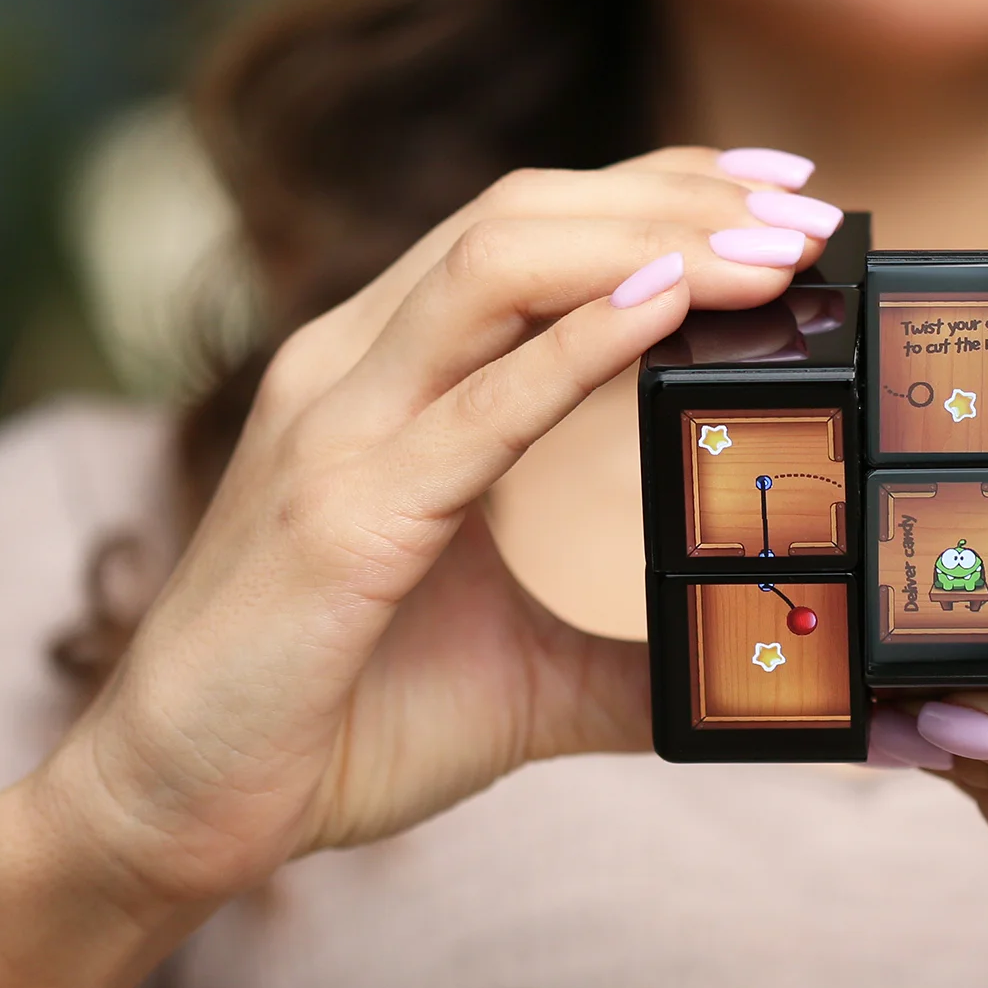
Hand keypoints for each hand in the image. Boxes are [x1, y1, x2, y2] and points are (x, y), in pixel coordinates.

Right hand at [0, 147, 840, 987]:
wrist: (177, 805)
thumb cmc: (336, 719)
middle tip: (811, 208)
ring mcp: (337, 428)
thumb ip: (631, 657)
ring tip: (774, 248)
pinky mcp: (340, 515)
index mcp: (392, 377)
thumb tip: (749, 673)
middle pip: (524, 215)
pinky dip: (576, 346)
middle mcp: (355, 369)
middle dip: (678, 196)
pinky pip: (474, 405)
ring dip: (651, 242)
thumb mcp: (518, 670)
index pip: (533, 230)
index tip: (781, 182)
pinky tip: (667, 307)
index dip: (658, 186)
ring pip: (496, 267)